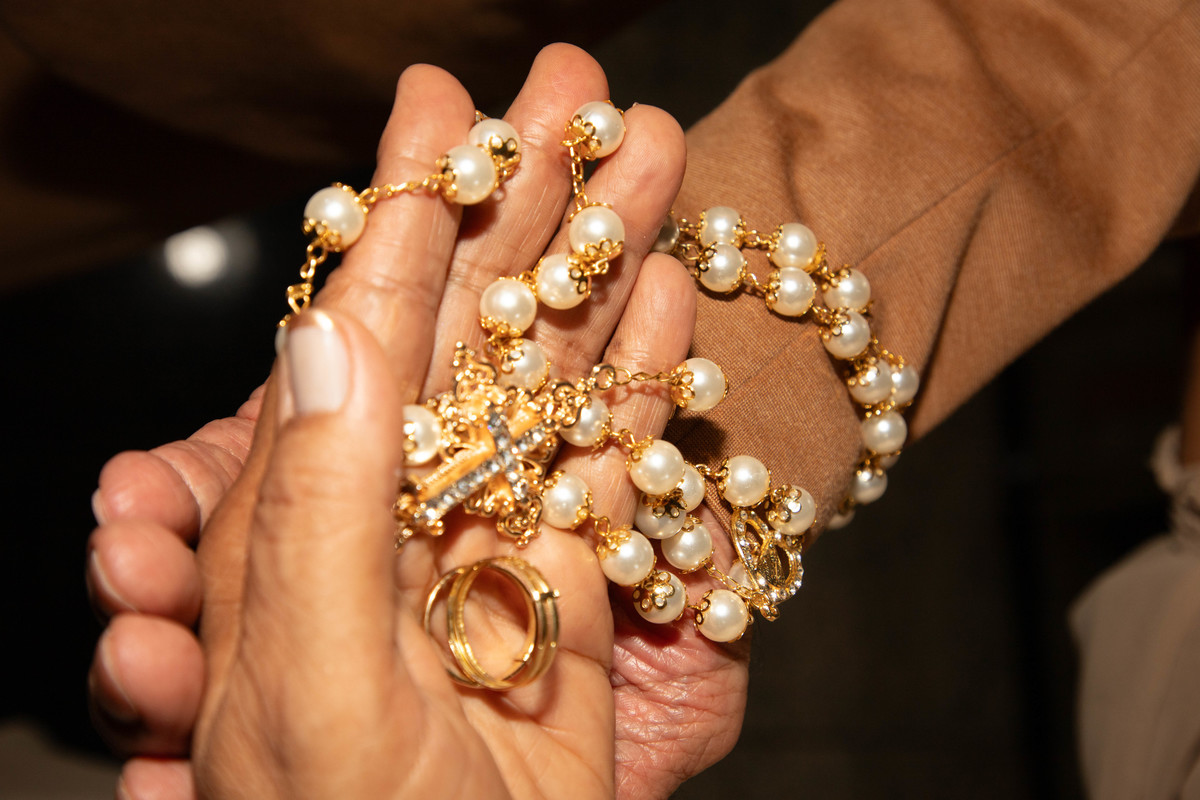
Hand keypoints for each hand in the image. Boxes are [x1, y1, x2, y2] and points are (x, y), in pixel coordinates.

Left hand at [88, 44, 748, 798]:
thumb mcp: (311, 672)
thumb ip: (314, 501)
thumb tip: (327, 334)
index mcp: (311, 510)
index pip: (358, 329)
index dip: (399, 212)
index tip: (438, 108)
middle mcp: (402, 498)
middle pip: (467, 322)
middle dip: (518, 205)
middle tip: (576, 91)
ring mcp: (497, 528)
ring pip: (551, 370)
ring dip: (598, 266)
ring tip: (650, 154)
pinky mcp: (573, 573)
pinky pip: (608, 453)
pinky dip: (639, 373)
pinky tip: (671, 288)